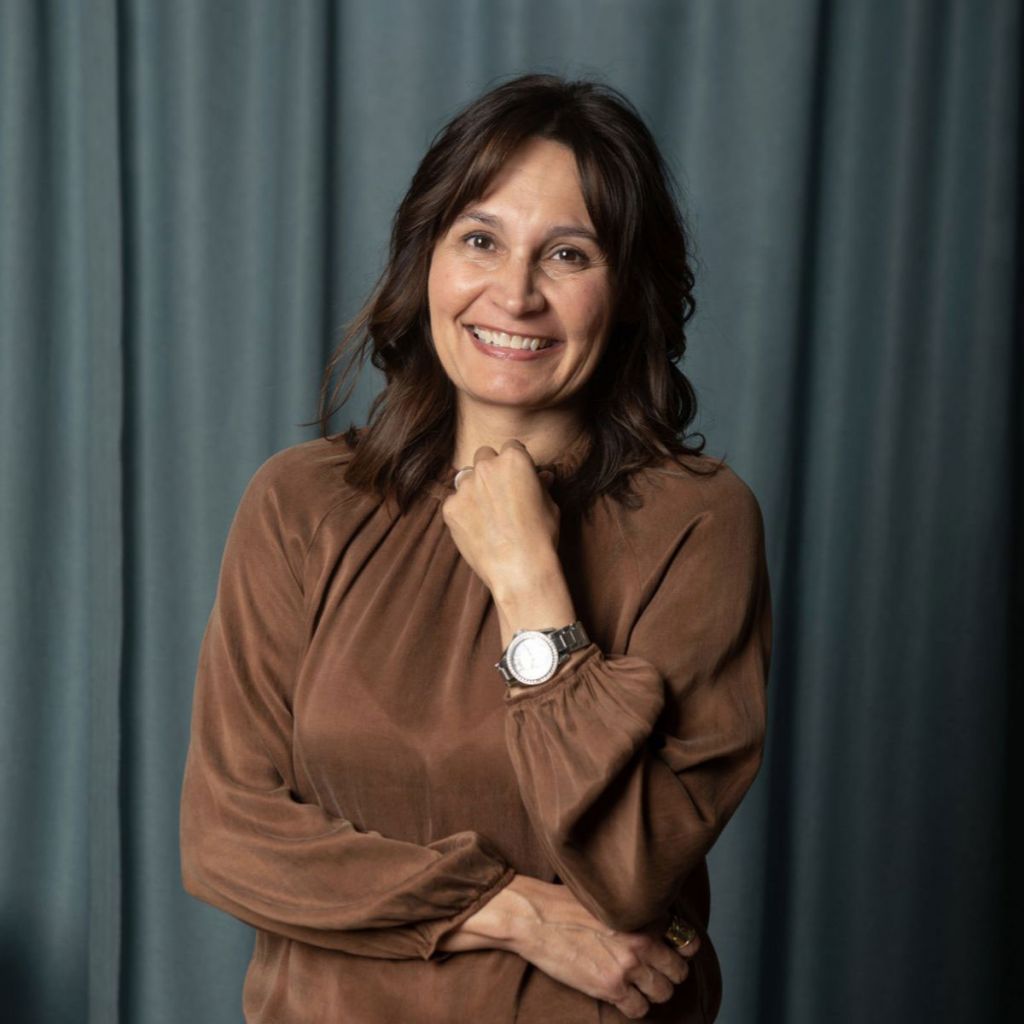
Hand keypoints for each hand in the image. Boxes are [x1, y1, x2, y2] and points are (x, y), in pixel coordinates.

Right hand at [438, 876, 699, 1018]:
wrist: (536, 917)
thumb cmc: (566, 902)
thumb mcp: (608, 897)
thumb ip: (634, 911)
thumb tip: (653, 921)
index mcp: (644, 915)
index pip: (687, 940)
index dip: (683, 950)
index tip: (674, 952)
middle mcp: (642, 941)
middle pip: (678, 972)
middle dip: (668, 974)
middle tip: (653, 972)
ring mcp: (628, 966)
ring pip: (662, 993)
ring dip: (652, 991)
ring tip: (637, 985)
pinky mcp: (610, 987)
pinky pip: (639, 1009)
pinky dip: (634, 1006)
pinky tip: (622, 995)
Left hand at [441, 440, 559, 597]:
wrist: (520, 569)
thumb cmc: (541, 536)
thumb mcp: (550, 506)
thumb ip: (541, 485)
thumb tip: (542, 477)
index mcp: (514, 460)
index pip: (511, 448)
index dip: (516, 462)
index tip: (517, 476)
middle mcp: (486, 467)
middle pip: (484, 456)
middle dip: (491, 469)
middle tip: (500, 493)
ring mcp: (465, 487)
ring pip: (466, 478)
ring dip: (474, 489)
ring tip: (488, 514)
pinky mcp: (450, 508)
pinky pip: (454, 502)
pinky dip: (463, 511)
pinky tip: (477, 529)